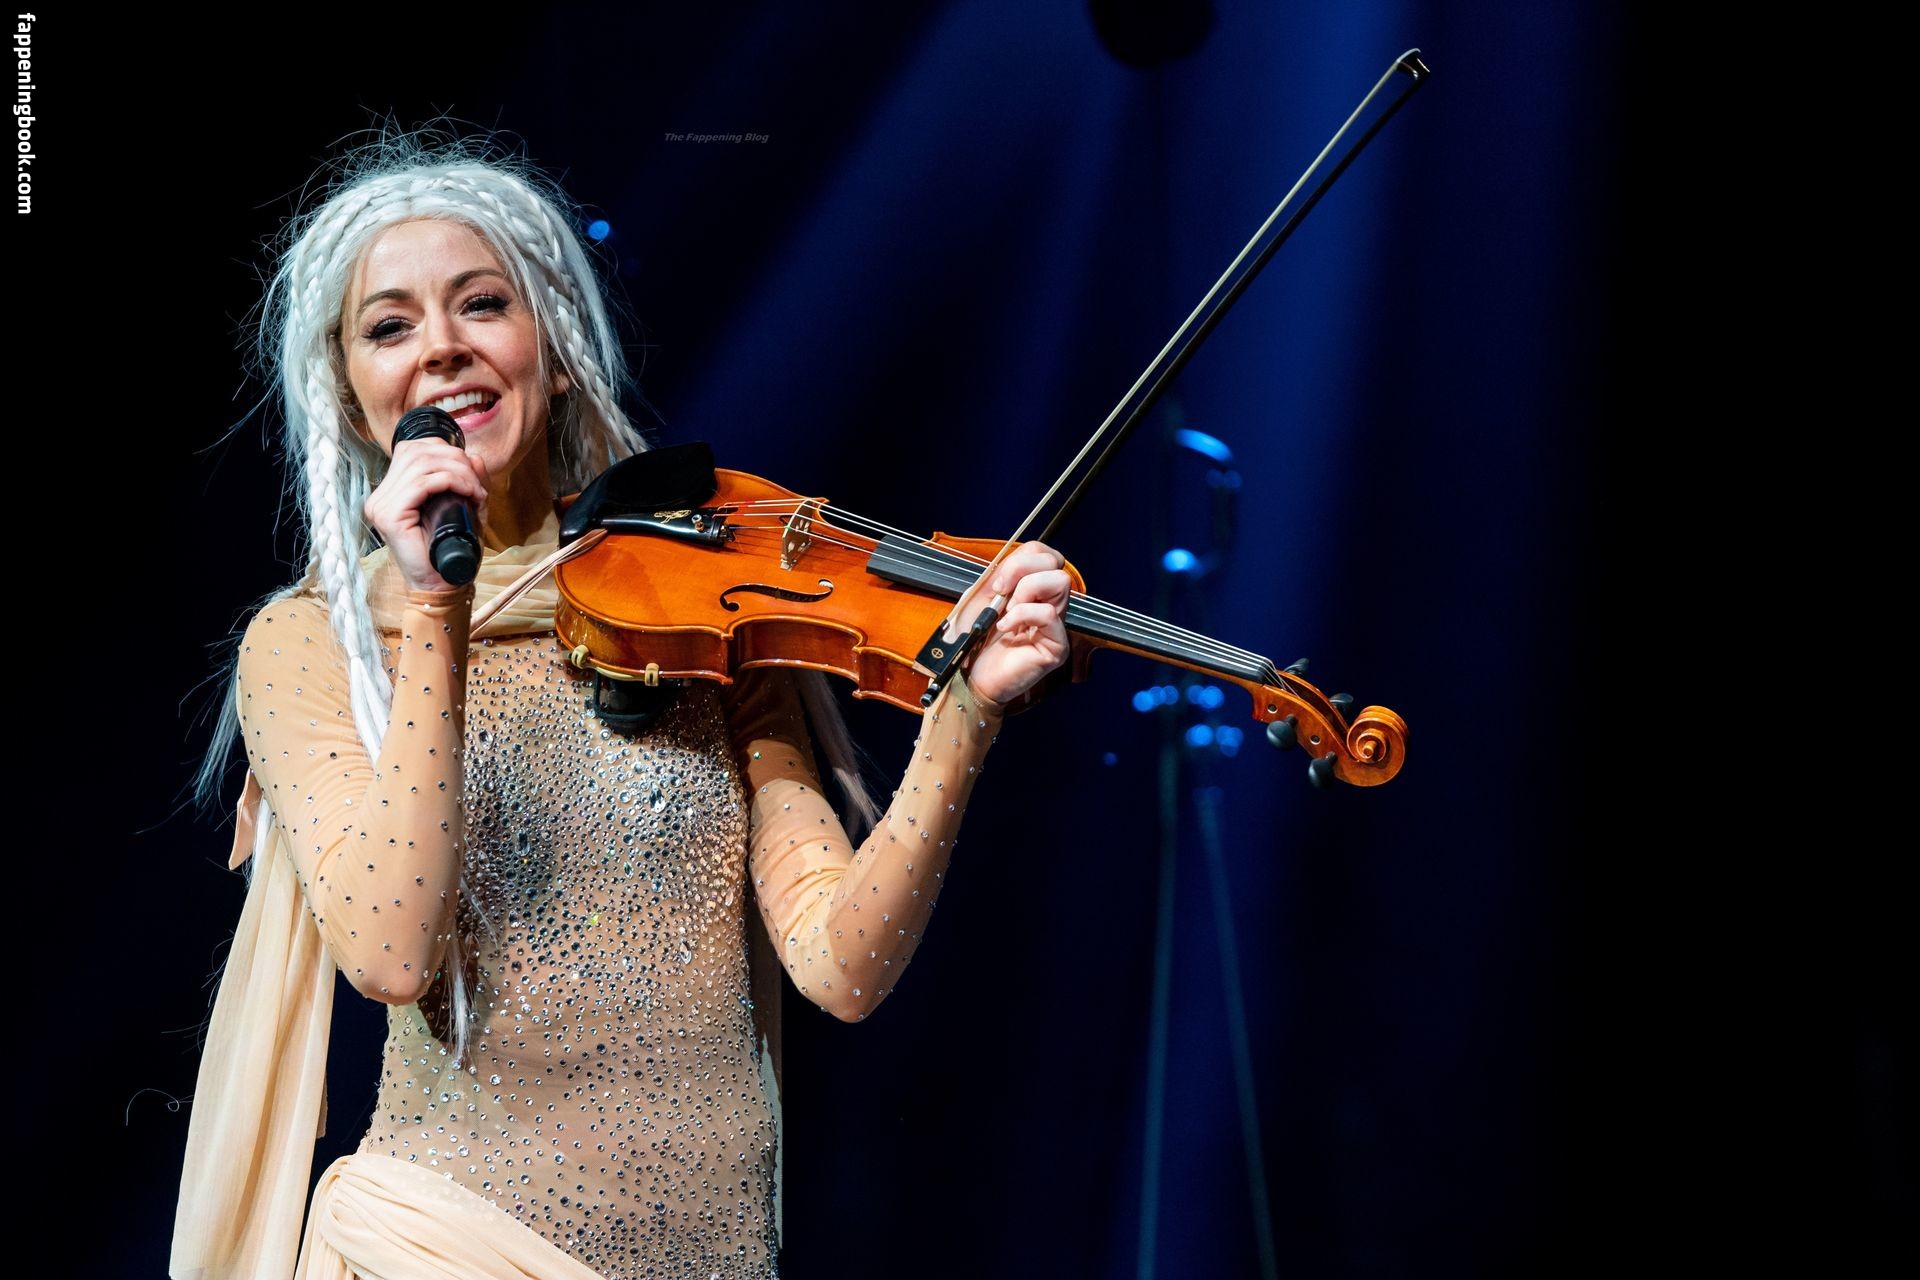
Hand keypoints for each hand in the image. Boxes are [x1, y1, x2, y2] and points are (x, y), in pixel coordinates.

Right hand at [362, 438, 490, 593]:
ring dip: (458, 472)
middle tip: (477, 481)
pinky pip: (423, 484)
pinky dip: (452, 482)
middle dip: (455, 460)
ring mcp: (381, 505)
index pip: (412, 450)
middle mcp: (380, 496)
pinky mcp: (390, 516)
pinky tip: (469, 492)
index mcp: (390, 491)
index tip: (470, 471)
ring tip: (476, 490)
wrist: (442, 585)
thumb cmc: (451, 549)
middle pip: (418, 453)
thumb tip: (475, 456)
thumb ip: (468, 481)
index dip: (445, 451)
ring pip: (422, 465)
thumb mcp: (465, 507)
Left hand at [963, 541, 1071, 707]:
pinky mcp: (1056, 646)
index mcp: (1033, 590)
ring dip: (1026, 591)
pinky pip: (1049, 615)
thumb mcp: (982, 598)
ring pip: (1061, 582)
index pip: (1044, 555)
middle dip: (1022, 571)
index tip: (997, 581)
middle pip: (1056, 562)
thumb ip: (1001, 576)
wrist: (968, 677)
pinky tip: (1005, 627)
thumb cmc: (974, 641)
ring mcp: (1056, 625)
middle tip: (1001, 595)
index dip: (1021, 559)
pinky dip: (1022, 615)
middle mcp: (1049, 604)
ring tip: (1008, 612)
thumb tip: (1015, 561)